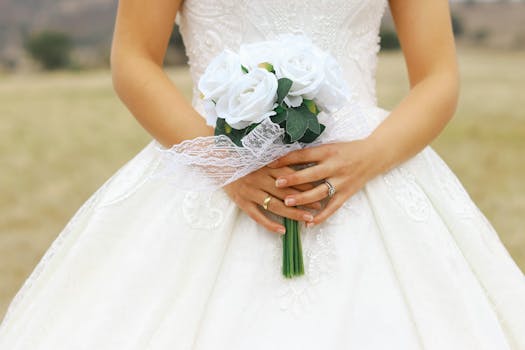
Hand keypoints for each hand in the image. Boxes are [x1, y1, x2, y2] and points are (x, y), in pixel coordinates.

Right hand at [223, 166, 320, 234]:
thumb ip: (277, 164)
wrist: (218, 164)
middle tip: (318, 207)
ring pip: (275, 205)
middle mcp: (260, 179)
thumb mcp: (260, 158)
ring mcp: (251, 192)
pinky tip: (282, 230)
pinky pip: (257, 216)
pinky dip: (270, 224)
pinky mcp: (242, 202)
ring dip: (292, 213)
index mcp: (267, 167)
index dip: (306, 184)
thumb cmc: (242, 160)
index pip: (291, 177)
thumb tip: (300, 169)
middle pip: (286, 192)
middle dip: (304, 200)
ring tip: (307, 219)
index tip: (320, 189)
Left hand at [268, 139, 383, 225]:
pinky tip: (308, 223)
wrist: (375, 155)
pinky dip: (321, 216)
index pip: (304, 155)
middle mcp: (335, 166)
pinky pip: (333, 207)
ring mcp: (342, 181)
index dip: (286, 159)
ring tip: (287, 203)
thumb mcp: (330, 146)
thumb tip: (286, 158)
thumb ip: (312, 154)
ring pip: (320, 192)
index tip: (270, 163)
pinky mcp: (347, 193)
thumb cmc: (348, 149)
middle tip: (276, 184)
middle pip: (311, 174)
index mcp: (328, 152)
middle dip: (293, 179)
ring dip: (303, 198)